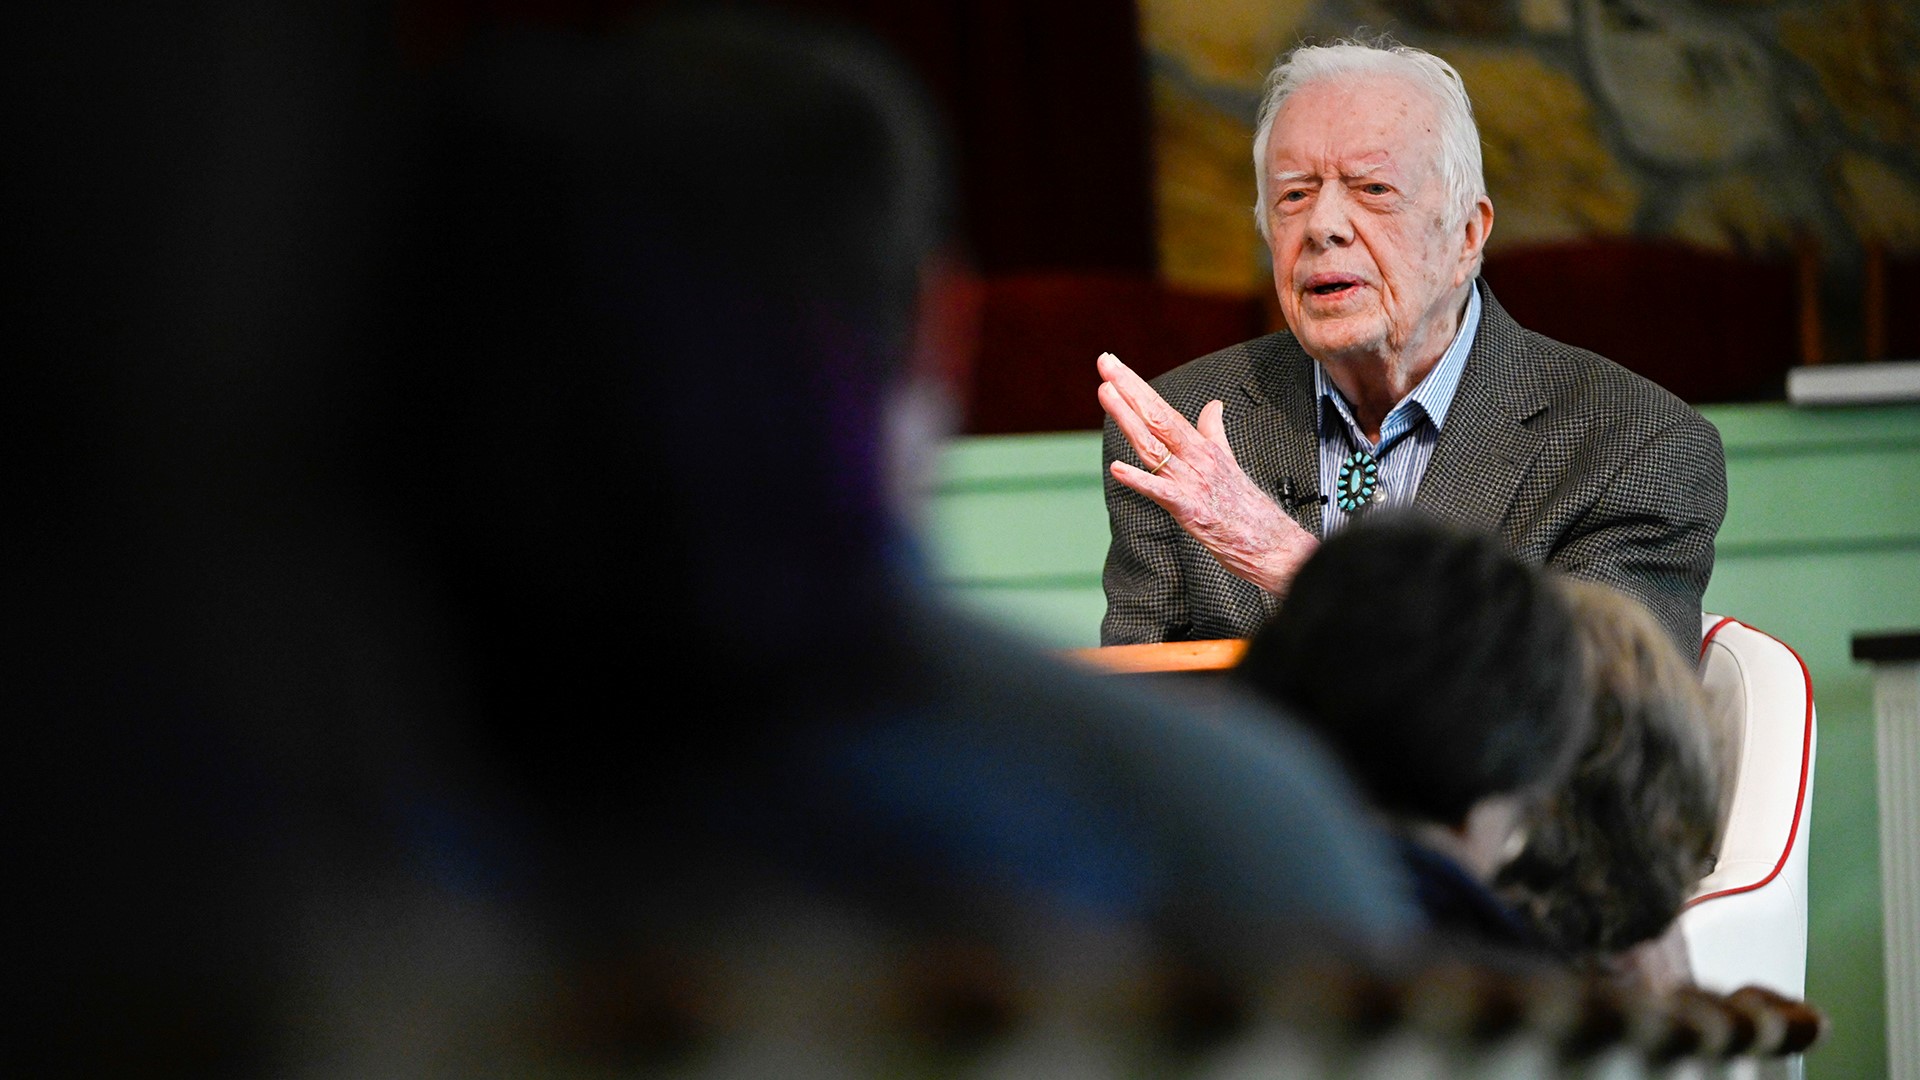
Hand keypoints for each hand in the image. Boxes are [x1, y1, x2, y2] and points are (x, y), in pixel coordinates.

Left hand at [1097, 351, 1317, 594]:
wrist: (1272, 544)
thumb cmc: (1248, 508)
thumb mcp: (1230, 461)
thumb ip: (1214, 432)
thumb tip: (1214, 405)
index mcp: (1201, 448)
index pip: (1164, 410)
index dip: (1137, 388)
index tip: (1114, 365)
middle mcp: (1196, 459)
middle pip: (1157, 418)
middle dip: (1129, 389)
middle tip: (1105, 362)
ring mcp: (1193, 483)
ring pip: (1154, 446)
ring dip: (1128, 419)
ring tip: (1106, 392)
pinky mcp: (1192, 511)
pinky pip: (1162, 493)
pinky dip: (1140, 480)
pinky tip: (1117, 468)